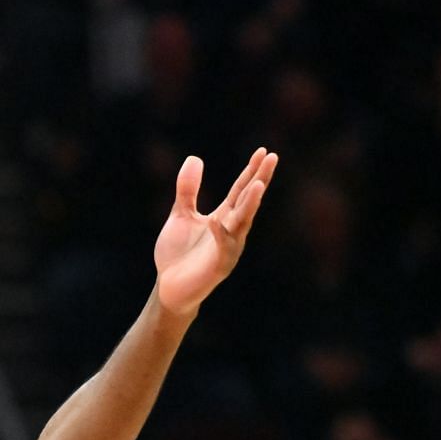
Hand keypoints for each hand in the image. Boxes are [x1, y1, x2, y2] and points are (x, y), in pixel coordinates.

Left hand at [152, 148, 276, 315]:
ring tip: (258, 185)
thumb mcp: (181, 215)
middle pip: (248, 201)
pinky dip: (220, 234)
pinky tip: (215, 220)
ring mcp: (227, 248)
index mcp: (223, 217)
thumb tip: (194, 157)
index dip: (251, 171)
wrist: (168, 287)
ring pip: (242, 223)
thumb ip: (188, 190)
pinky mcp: (218, 266)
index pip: (241, 190)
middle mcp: (231, 230)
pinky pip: (222, 248)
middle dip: (260, 180)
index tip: (262, 151)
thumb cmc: (178, 254)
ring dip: (250, 204)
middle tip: (272, 158)